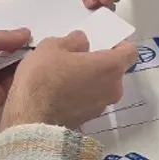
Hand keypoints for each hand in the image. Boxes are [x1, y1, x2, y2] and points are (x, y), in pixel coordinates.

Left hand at [0, 28, 30, 125]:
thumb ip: (0, 38)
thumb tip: (25, 33)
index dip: (3, 36)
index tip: (24, 30)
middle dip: (15, 46)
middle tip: (37, 36)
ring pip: (8, 68)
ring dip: (22, 58)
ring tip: (41, 45)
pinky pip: (13, 83)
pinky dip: (24, 73)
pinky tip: (39, 61)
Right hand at [0, 31, 136, 130]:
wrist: (29, 117)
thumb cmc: (42, 78)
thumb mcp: (51, 47)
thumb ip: (72, 40)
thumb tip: (82, 41)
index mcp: (109, 67)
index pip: (129, 52)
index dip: (117, 44)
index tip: (100, 42)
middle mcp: (112, 88)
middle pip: (114, 70)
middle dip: (98, 62)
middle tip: (75, 57)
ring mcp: (101, 106)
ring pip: (101, 86)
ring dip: (88, 79)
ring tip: (63, 74)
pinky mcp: (87, 119)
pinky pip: (89, 99)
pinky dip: (80, 94)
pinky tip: (59, 90)